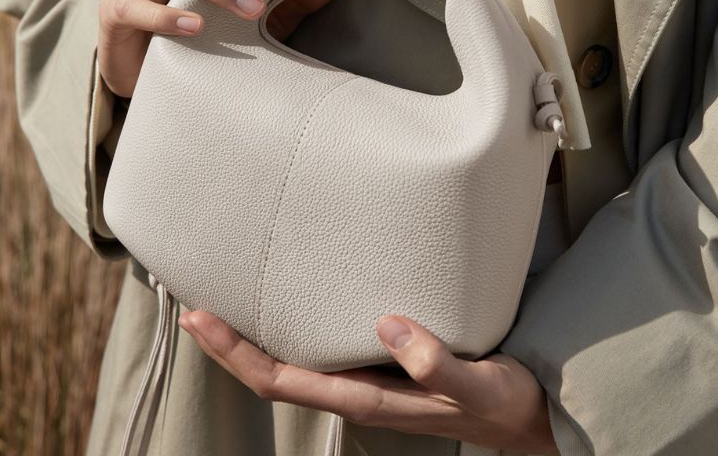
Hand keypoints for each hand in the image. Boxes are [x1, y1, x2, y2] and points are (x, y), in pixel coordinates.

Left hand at [178, 311, 558, 453]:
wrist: (524, 416)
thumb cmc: (502, 401)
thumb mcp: (477, 384)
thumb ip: (436, 363)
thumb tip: (387, 325)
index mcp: (367, 399)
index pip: (282, 380)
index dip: (236, 352)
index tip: (201, 318)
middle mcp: (356, 391)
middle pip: (273, 373)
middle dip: (229, 344)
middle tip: (193, 304)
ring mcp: (366, 380)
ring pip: (293, 363)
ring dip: (254, 338)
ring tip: (228, 301)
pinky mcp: (380, 366)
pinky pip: (321, 350)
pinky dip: (292, 330)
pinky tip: (291, 306)